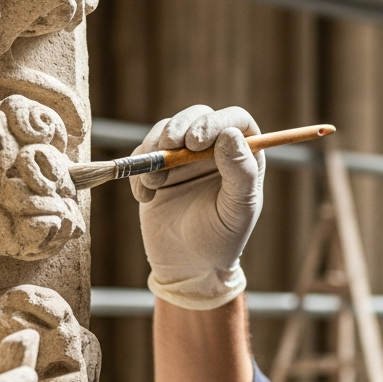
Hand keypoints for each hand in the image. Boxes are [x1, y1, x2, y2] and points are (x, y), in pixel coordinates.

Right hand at [134, 105, 265, 310]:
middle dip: (178, 126)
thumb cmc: (221, 239)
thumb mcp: (236, 210)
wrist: (187, 266)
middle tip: (168, 147)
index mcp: (244, 155)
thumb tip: (230, 134)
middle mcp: (215, 149)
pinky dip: (138, 171)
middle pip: (197, 116)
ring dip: (155, 151)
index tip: (196, 143)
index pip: (235, 119)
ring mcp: (184, 157)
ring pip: (166, 129)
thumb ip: (240, 173)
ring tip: (155, 184)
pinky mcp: (157, 168)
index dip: (215, 122)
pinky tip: (146, 197)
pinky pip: (143, 153)